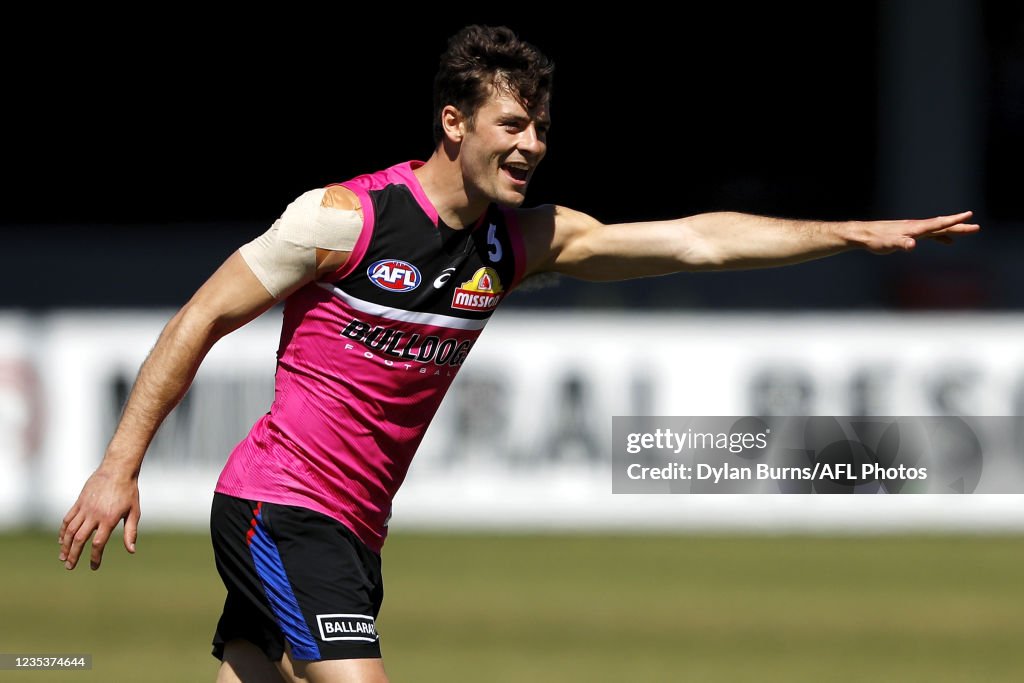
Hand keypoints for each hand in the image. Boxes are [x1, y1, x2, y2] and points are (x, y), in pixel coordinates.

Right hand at [58, 467, 140, 569]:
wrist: (117, 470)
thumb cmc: (129, 491)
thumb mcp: (134, 512)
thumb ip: (131, 532)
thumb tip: (131, 550)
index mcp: (109, 519)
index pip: (98, 543)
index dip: (95, 557)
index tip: (94, 566)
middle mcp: (94, 515)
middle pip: (80, 539)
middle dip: (74, 555)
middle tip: (70, 567)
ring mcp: (85, 508)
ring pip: (71, 530)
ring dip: (65, 545)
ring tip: (63, 558)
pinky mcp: (79, 502)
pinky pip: (68, 519)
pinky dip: (63, 531)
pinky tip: (62, 540)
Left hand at [856, 211, 979, 253]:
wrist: (864, 234)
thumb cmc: (876, 240)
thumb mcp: (889, 244)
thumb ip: (901, 244)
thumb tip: (913, 245)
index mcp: (915, 228)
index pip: (939, 223)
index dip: (954, 220)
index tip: (969, 215)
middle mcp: (917, 226)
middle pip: (942, 225)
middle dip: (959, 226)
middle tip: (976, 227)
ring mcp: (914, 229)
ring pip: (938, 229)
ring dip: (953, 230)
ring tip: (968, 231)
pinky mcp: (909, 234)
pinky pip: (930, 234)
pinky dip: (940, 236)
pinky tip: (947, 241)